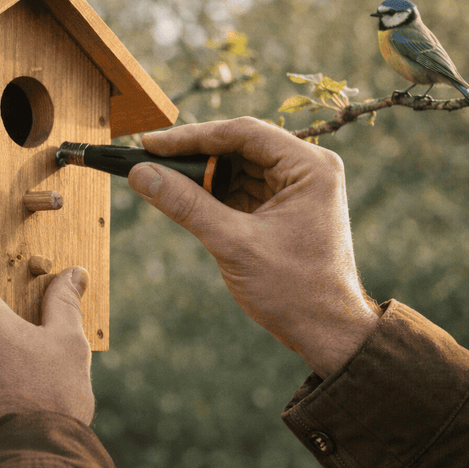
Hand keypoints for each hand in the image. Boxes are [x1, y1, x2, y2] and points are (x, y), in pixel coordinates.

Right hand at [127, 117, 379, 377]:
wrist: (326, 333)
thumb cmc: (294, 290)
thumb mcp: (233, 243)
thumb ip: (186, 204)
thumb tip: (142, 174)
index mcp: (310, 167)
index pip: (242, 133)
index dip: (192, 136)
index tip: (151, 144)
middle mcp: (307, 168)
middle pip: (240, 145)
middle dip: (194, 154)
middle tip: (149, 157)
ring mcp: (297, 187)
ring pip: (238, 165)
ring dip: (202, 174)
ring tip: (161, 178)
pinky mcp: (285, 206)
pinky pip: (243, 187)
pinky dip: (214, 192)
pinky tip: (184, 197)